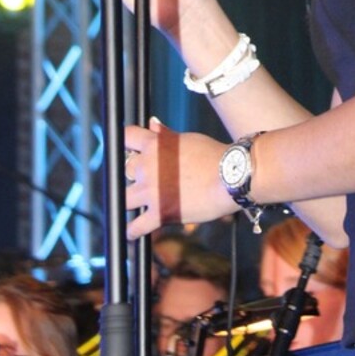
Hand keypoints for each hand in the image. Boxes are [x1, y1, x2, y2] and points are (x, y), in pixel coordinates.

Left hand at [124, 119, 228, 237]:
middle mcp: (148, 166)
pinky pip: (136, 226)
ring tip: (136, 204)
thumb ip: (165, 135)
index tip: (129, 151)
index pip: (126, 137)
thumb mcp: (186, 139)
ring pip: (124, 198)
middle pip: (124, 170)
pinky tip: (132, 231)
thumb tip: (152, 124)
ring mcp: (151, 191)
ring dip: (129, 201)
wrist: (230, 176)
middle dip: (133, 175)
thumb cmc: (212, 155)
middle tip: (144, 180)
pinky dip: (133, 230)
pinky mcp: (160, 212)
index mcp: (155, 144)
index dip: (125, 144)